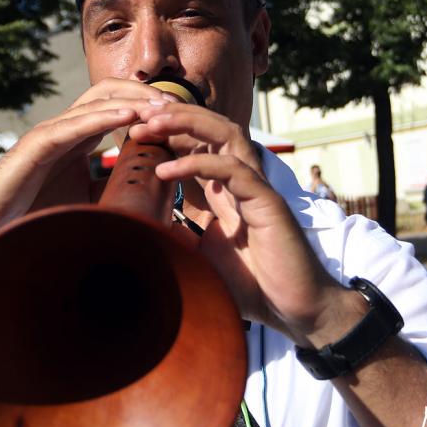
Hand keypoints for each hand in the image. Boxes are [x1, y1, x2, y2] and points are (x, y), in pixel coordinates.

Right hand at [0, 78, 169, 240]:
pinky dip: (102, 117)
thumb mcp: (85, 197)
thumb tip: (146, 192)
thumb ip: (110, 187)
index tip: (176, 115)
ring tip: (160, 106)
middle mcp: (66, 126)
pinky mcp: (38, 144)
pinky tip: (128, 117)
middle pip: (109, 92)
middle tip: (175, 105)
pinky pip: (74, 124)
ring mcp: (51, 131)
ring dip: (130, 102)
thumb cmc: (33, 208)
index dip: (146, 105)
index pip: (116, 106)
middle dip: (143, 94)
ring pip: (96, 103)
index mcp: (78, 135)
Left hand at [129, 102, 362, 346]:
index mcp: (224, 191)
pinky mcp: (267, 202)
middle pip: (210, 129)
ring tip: (152, 124)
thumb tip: (136, 229)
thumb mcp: (198, 256)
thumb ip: (175, 235)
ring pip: (226, 134)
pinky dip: (198, 162)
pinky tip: (166, 170)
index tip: (133, 133)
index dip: (166, 133)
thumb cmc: (252, 286)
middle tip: (137, 118)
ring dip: (187, 123)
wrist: (293, 310)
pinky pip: (232, 169)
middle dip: (172, 116)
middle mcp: (240, 182)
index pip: (196, 146)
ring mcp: (256, 188)